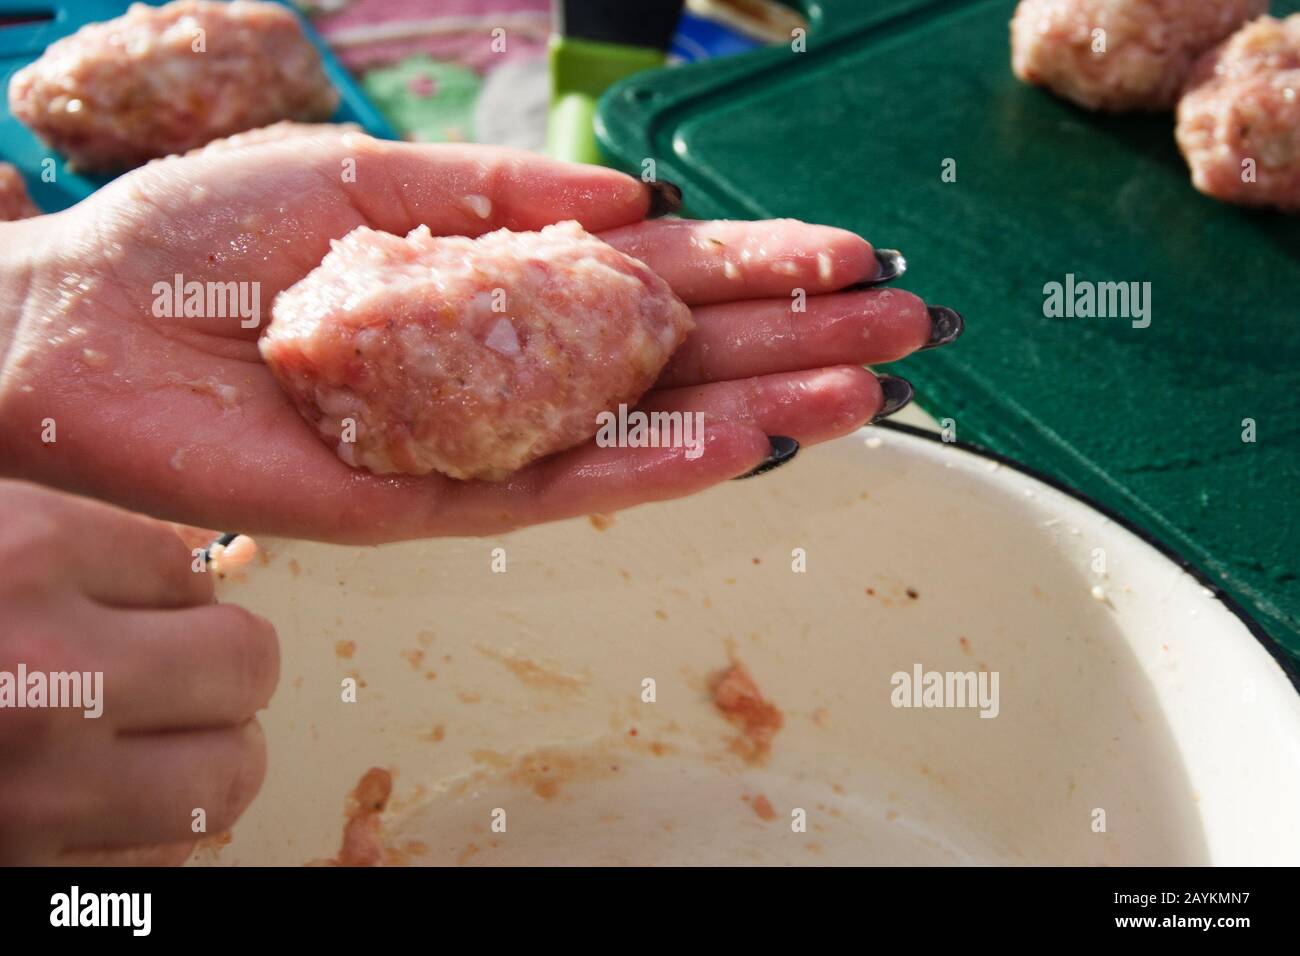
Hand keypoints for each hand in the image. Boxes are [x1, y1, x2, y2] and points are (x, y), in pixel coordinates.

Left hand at [0, 131, 938, 541]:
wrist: (83, 328)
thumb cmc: (206, 240)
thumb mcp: (365, 175)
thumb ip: (500, 196)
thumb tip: (631, 199)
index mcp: (499, 280)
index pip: (659, 276)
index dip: (758, 265)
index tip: (854, 258)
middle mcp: (509, 366)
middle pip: (681, 355)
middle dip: (797, 341)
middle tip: (910, 338)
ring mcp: (483, 438)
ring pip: (646, 429)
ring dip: (759, 409)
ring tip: (864, 395)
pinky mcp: (435, 503)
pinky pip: (563, 486)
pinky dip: (654, 466)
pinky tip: (740, 441)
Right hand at [0, 479, 277, 864]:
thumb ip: (73, 545)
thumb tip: (192, 570)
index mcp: (25, 561)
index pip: (186, 566)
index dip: (172, 586)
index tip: (139, 600)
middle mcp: (47, 675)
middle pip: (243, 662)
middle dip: (224, 662)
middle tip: (185, 668)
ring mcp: (40, 789)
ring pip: (229, 773)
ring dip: (212, 753)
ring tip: (162, 740)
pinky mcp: (24, 875)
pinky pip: (163, 854)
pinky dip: (153, 827)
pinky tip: (103, 799)